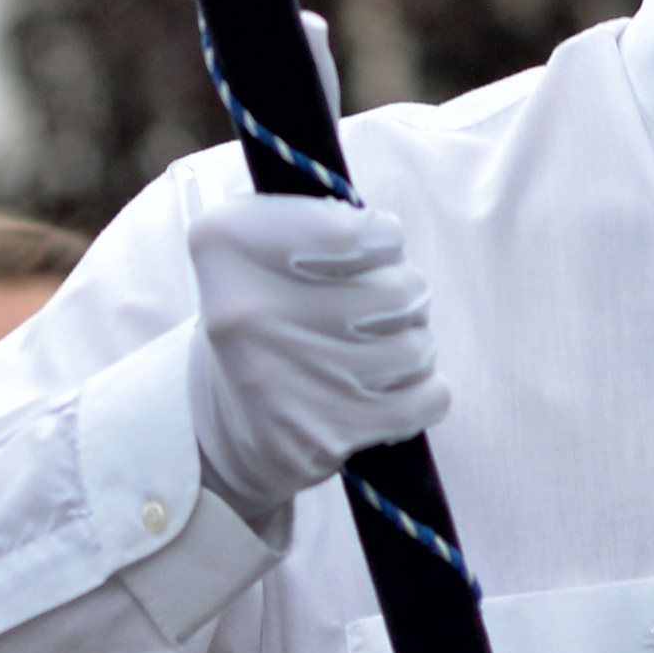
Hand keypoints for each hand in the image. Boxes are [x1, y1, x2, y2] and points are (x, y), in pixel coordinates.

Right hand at [188, 196, 451, 521]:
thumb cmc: (268, 310)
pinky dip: (425, 390)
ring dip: (412, 344)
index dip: (384, 238)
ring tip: (380, 347)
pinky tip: (392, 386)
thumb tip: (388, 236)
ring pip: (416, 346)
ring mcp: (283, 382)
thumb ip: (322, 216)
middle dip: (406, 294)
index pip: (351, 232)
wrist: (229, 418)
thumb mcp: (262, 238)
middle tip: (382, 306)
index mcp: (227, 246)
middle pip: (398, 290)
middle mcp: (246, 313)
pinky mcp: (321, 437)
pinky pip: (426, 397)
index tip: (378, 248)